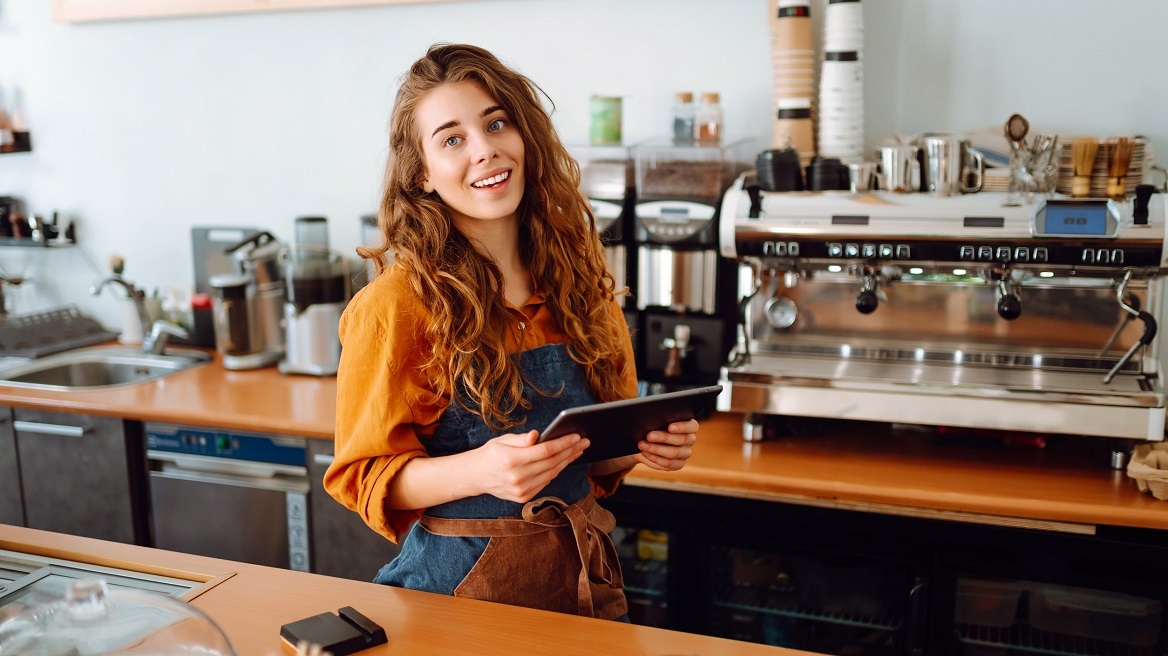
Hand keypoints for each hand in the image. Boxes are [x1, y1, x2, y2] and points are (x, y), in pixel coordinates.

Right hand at [469, 430, 589, 502]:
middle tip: (584, 442)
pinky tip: (564, 461)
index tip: (577, 436)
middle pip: (552, 463)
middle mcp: (517, 477)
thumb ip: (521, 439)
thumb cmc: (490, 454)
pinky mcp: (523, 497)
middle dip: (571, 451)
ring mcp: (521, 490)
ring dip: (568, 461)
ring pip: (552, 473)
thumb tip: (538, 436)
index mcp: (511, 460)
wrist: (475, 476)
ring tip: (578, 450)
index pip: (545, 451)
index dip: (563, 443)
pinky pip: (546, 482)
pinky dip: (556, 471)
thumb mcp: (502, 440)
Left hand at [634, 419, 697, 470]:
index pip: (692, 426)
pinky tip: (645, 453)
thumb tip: (651, 420)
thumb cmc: (653, 426)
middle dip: (664, 437)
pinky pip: (668, 463)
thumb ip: (658, 419)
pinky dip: (655, 458)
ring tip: (642, 445)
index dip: (682, 427)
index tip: (670, 427)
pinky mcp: (678, 464)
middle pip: (682, 439)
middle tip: (649, 436)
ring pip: (675, 453)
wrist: (647, 441)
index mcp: (689, 426)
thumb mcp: (656, 420)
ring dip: (656, 449)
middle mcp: (689, 439)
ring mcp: (685, 453)